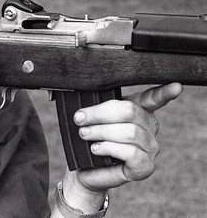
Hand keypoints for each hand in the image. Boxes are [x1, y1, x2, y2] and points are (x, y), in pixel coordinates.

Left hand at [60, 83, 182, 212]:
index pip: (153, 98)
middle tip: (79, 119)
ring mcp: (150, 148)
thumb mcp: (92, 120)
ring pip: (129, 132)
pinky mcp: (145, 167)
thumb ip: (94, 111)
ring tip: (84, 134)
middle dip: (100, 114)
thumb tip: (82, 113)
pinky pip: (131, 153)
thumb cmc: (91, 140)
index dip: (164, 92)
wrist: (86, 169)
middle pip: (130, 112)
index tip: (176, 86)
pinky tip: (96, 148)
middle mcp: (150, 128)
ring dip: (101, 132)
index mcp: (140, 111)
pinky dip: (109, 148)